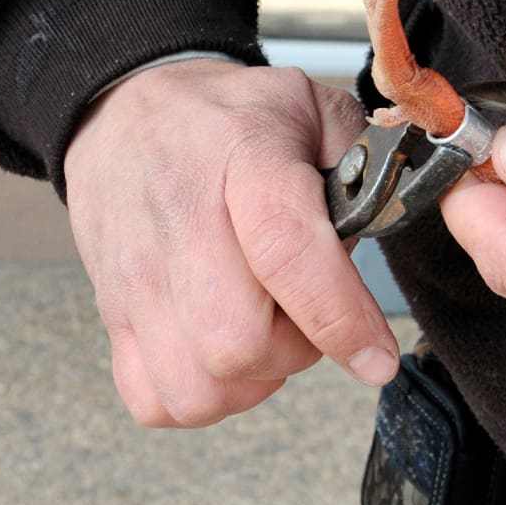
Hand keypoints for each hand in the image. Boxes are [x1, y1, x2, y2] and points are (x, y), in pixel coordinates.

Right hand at [65, 58, 398, 426]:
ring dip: (250, 380)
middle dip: (296, 351)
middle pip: (236, 343)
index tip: (378, 357)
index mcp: (244, 155)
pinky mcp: (111, 310)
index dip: (339, 316)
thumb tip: (394, 220)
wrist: (129, 108)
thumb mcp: (314, 106)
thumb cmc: (231, 115)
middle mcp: (181, 218)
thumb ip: (369, 161)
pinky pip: (154, 398)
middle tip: (309, 314)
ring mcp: (136, 271)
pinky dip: (199, 396)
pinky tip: (222, 354)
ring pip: (196, 387)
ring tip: (267, 330)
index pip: (286, 251)